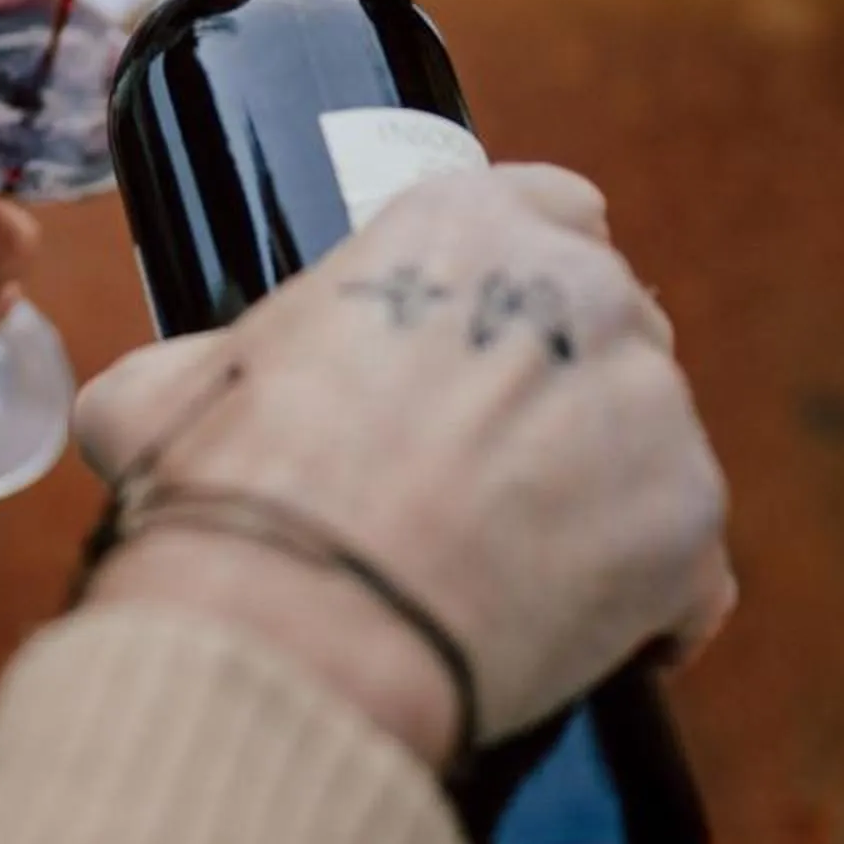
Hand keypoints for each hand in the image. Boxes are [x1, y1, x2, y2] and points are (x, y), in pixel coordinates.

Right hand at [74, 164, 733, 766]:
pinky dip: (646, 604)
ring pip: (649, 441)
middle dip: (566, 391)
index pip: (552, 207)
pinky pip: (691, 566)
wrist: (303, 630)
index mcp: (461, 225)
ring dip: (603, 494)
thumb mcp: (162, 394)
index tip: (492, 350)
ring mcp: (648, 404)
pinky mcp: (691, 519)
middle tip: (488, 472)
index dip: (522, 280)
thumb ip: (190, 369)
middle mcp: (576, 289)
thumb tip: (152, 402)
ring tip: (510, 568)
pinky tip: (565, 636)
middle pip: (613, 322)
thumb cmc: (229, 499)